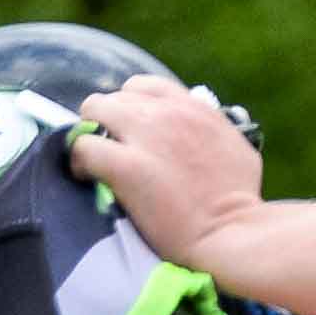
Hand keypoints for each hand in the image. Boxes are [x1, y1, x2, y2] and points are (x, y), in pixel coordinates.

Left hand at [76, 78, 265, 262]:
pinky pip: (83, 147)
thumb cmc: (237, 196)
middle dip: (102, 122)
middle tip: (105, 150)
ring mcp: (146, 137)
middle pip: (112, 98)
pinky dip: (78, 162)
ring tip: (93, 163)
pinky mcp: (126, 166)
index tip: (124, 129)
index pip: (143, 86)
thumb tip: (196, 129)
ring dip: (87, 136)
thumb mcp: (232, 144)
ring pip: (93, 112)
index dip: (126, 106)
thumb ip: (207, 128)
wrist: (231, 228)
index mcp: (194, 107)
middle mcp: (168, 114)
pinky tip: (87, 177)